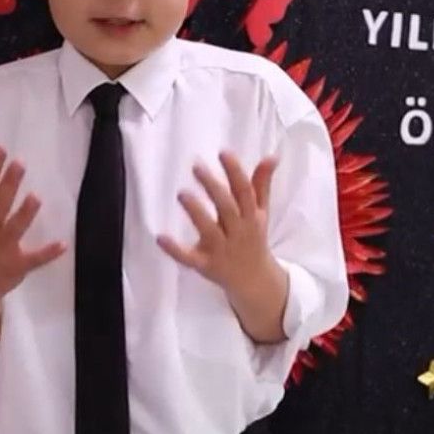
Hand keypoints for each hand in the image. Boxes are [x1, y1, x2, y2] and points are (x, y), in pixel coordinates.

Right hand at [0, 145, 65, 300]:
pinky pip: (33, 259)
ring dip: (24, 214)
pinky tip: (62, 244)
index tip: (0, 148)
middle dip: (7, 185)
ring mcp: (1, 250)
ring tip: (36, 197)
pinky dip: (47, 253)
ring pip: (13, 230)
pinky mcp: (16, 266)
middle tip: (20, 163)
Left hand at [157, 151, 278, 292]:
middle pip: (227, 208)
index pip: (245, 192)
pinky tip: (160, 237)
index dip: (235, 172)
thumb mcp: (260, 212)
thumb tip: (272, 156)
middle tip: (196, 166)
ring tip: (182, 194)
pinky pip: (190, 258)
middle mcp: (238, 232)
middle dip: (213, 187)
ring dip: (196, 212)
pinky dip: (175, 250)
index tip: (223, 153)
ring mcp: (221, 250)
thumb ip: (261, 184)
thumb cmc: (253, 238)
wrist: (254, 280)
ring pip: (209, 230)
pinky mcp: (206, 265)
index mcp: (251, 217)